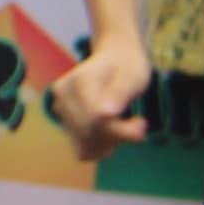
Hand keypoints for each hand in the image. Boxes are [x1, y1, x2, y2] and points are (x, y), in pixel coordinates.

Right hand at [50, 37, 152, 158]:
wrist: (115, 56)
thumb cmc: (128, 66)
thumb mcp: (133, 77)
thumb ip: (120, 94)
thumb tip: (106, 114)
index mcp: (80, 80)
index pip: (96, 119)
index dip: (122, 129)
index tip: (142, 122)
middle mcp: (63, 94)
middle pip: (89, 133)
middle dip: (118, 136)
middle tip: (138, 123)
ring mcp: (60, 108)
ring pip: (84, 145)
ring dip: (110, 143)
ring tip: (124, 125)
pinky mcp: (63, 120)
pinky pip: (81, 148)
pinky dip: (101, 147)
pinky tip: (113, 132)